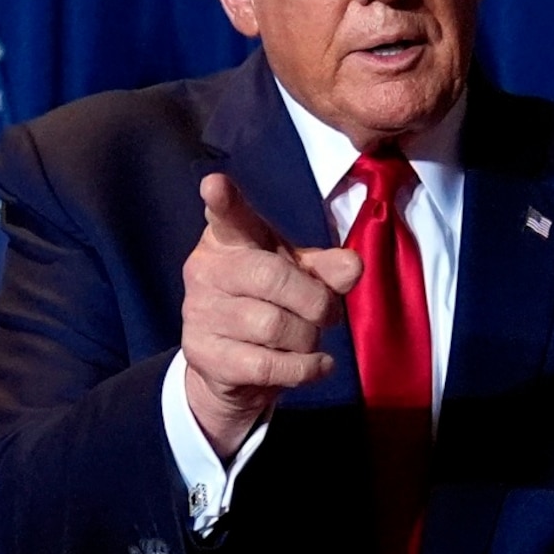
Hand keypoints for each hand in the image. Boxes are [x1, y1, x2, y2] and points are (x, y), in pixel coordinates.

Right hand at [179, 173, 362, 461]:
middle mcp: (206, 270)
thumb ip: (326, 268)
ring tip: (311, 339)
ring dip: (309, 338)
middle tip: (329, 315)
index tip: (215, 184)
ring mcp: (200, 313)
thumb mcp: (300, 276)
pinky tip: (317, 365)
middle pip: (272, 277)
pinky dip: (304, 369)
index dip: (223, 201)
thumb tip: (353, 266)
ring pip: (273, 326)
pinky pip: (267, 365)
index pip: (227, 217)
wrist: (232, 365)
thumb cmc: (269, 302)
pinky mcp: (206, 356)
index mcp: (229, 239)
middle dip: (315, 301)